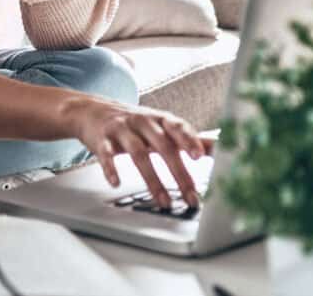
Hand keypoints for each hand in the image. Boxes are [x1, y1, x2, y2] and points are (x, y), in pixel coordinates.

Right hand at [61, 96, 216, 208]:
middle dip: (179, 173)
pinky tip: (116, 183)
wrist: (92, 110)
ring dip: (152, 180)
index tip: (200, 156)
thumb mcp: (161, 126)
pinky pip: (106, 154)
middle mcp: (143, 121)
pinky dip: (111, 169)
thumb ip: (188, 137)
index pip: (178, 128)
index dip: (189, 140)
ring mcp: (121, 129)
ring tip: (164, 202)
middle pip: (163, 146)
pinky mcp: (101, 139)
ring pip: (138, 153)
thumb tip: (220, 146)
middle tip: (191, 197)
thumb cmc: (135, 122)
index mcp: (161, 119)